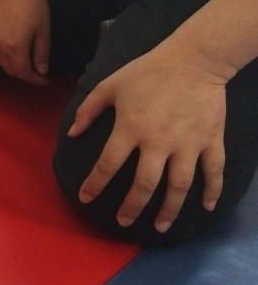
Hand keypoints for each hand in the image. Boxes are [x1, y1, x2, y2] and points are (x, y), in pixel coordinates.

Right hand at [0, 0, 50, 84]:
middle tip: (38, 71)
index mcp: (16, 48)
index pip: (24, 73)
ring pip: (2, 63)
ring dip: (14, 66)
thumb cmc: (34, 5)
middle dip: (25, 74)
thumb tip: (41, 71)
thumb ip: (41, 53)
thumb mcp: (43, 30)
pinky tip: (16, 49)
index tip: (45, 80)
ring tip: (28, 61)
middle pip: (11, 71)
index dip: (35, 80)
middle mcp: (0, 47)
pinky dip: (6, 57)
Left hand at [68, 50, 227, 232]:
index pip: (107, 164)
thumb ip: (88, 110)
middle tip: (124, 222)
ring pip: (178, 185)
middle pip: (144, 184)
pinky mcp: (210, 140)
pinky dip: (211, 191)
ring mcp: (187, 143)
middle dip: (132, 207)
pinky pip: (213, 171)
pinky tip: (205, 207)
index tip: (86, 198)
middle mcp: (158, 141)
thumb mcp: (109, 85)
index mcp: (130, 128)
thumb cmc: (147, 71)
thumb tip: (72, 134)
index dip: (94, 184)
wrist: (194, 58)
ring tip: (160, 226)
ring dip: (169, 209)